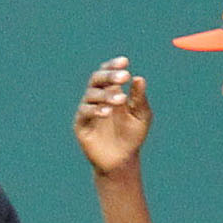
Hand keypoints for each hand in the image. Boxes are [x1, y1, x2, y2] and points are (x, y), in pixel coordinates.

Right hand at [73, 59, 151, 175]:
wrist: (122, 160)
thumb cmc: (132, 136)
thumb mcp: (141, 115)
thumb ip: (139, 98)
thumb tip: (139, 79)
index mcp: (112, 92)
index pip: (108, 73)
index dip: (113, 65)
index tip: (125, 62)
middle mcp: (97, 98)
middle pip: (96, 79)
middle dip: (109, 76)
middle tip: (124, 76)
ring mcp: (87, 110)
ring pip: (91, 94)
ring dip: (106, 95)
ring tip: (121, 100)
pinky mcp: (81, 124)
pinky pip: (84, 112)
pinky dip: (95, 110)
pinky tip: (107, 112)